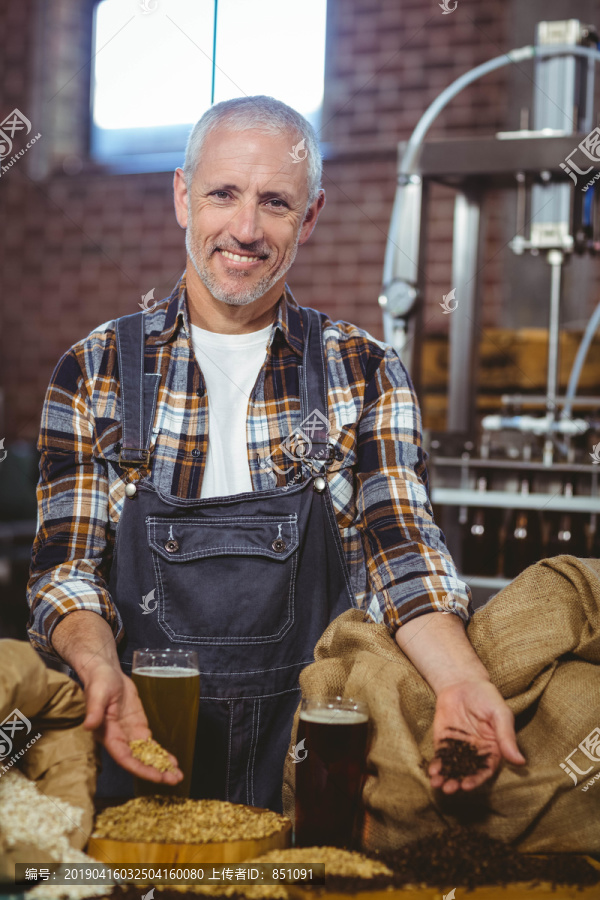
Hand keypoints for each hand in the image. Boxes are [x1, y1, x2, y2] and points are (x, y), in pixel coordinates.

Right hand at [82, 662, 182, 783]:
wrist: (107, 673)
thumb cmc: (99, 682)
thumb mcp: (97, 694)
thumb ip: (94, 710)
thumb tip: (88, 725)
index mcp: (108, 735)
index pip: (124, 758)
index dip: (140, 768)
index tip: (156, 776)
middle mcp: (119, 740)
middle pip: (138, 761)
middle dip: (155, 772)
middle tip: (173, 780)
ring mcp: (130, 735)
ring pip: (146, 756)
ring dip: (161, 766)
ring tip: (177, 776)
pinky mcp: (138, 728)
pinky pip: (150, 745)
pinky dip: (161, 754)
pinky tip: (172, 762)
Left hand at [428, 680, 525, 793]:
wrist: (463, 682)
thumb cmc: (487, 697)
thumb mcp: (500, 714)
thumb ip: (507, 737)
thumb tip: (520, 762)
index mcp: (493, 750)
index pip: (485, 770)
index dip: (476, 779)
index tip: (467, 786)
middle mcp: (476, 753)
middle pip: (467, 773)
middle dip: (457, 783)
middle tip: (449, 789)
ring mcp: (459, 748)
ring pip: (453, 768)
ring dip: (445, 778)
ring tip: (437, 785)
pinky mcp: (444, 742)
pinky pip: (441, 757)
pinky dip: (437, 766)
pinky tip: (432, 772)